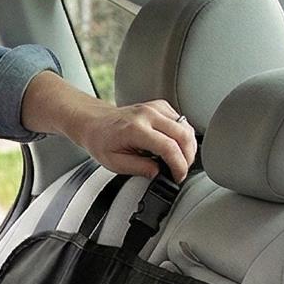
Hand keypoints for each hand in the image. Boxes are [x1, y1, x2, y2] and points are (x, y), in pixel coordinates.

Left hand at [75, 97, 196, 183]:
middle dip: (187, 158)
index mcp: (136, 129)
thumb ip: (139, 169)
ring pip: (186, 127)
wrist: (95, 122)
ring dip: (188, 147)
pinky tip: (175, 146)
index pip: (169, 147)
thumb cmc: (101, 141)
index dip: (178, 166)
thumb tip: (159, 173)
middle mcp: (148, 115)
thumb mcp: (115, 163)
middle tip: (181, 171)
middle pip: (183, 135)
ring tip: (179, 161)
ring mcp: (155, 108)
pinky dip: (183, 136)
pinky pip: (181, 121)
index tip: (178, 177)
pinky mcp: (160, 106)